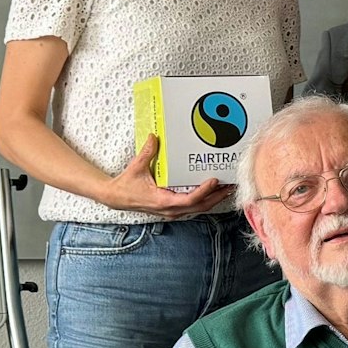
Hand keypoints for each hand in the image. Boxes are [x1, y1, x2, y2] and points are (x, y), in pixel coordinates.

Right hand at [101, 136, 233, 217]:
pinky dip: (205, 199)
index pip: (190, 199)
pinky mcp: (173, 209)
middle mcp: (170, 209)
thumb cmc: (126, 186)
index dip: (204, 191)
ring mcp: (172, 211)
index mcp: (163, 201)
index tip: (214, 180)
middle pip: (200, 206)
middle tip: (231, 184)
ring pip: (198, 208)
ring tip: (227, 187)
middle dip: (217, 196)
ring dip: (214, 199)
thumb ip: (147, 152)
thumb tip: (154, 137)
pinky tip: (213, 191)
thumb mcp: (136, 167)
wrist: (116, 198)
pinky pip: (193, 207)